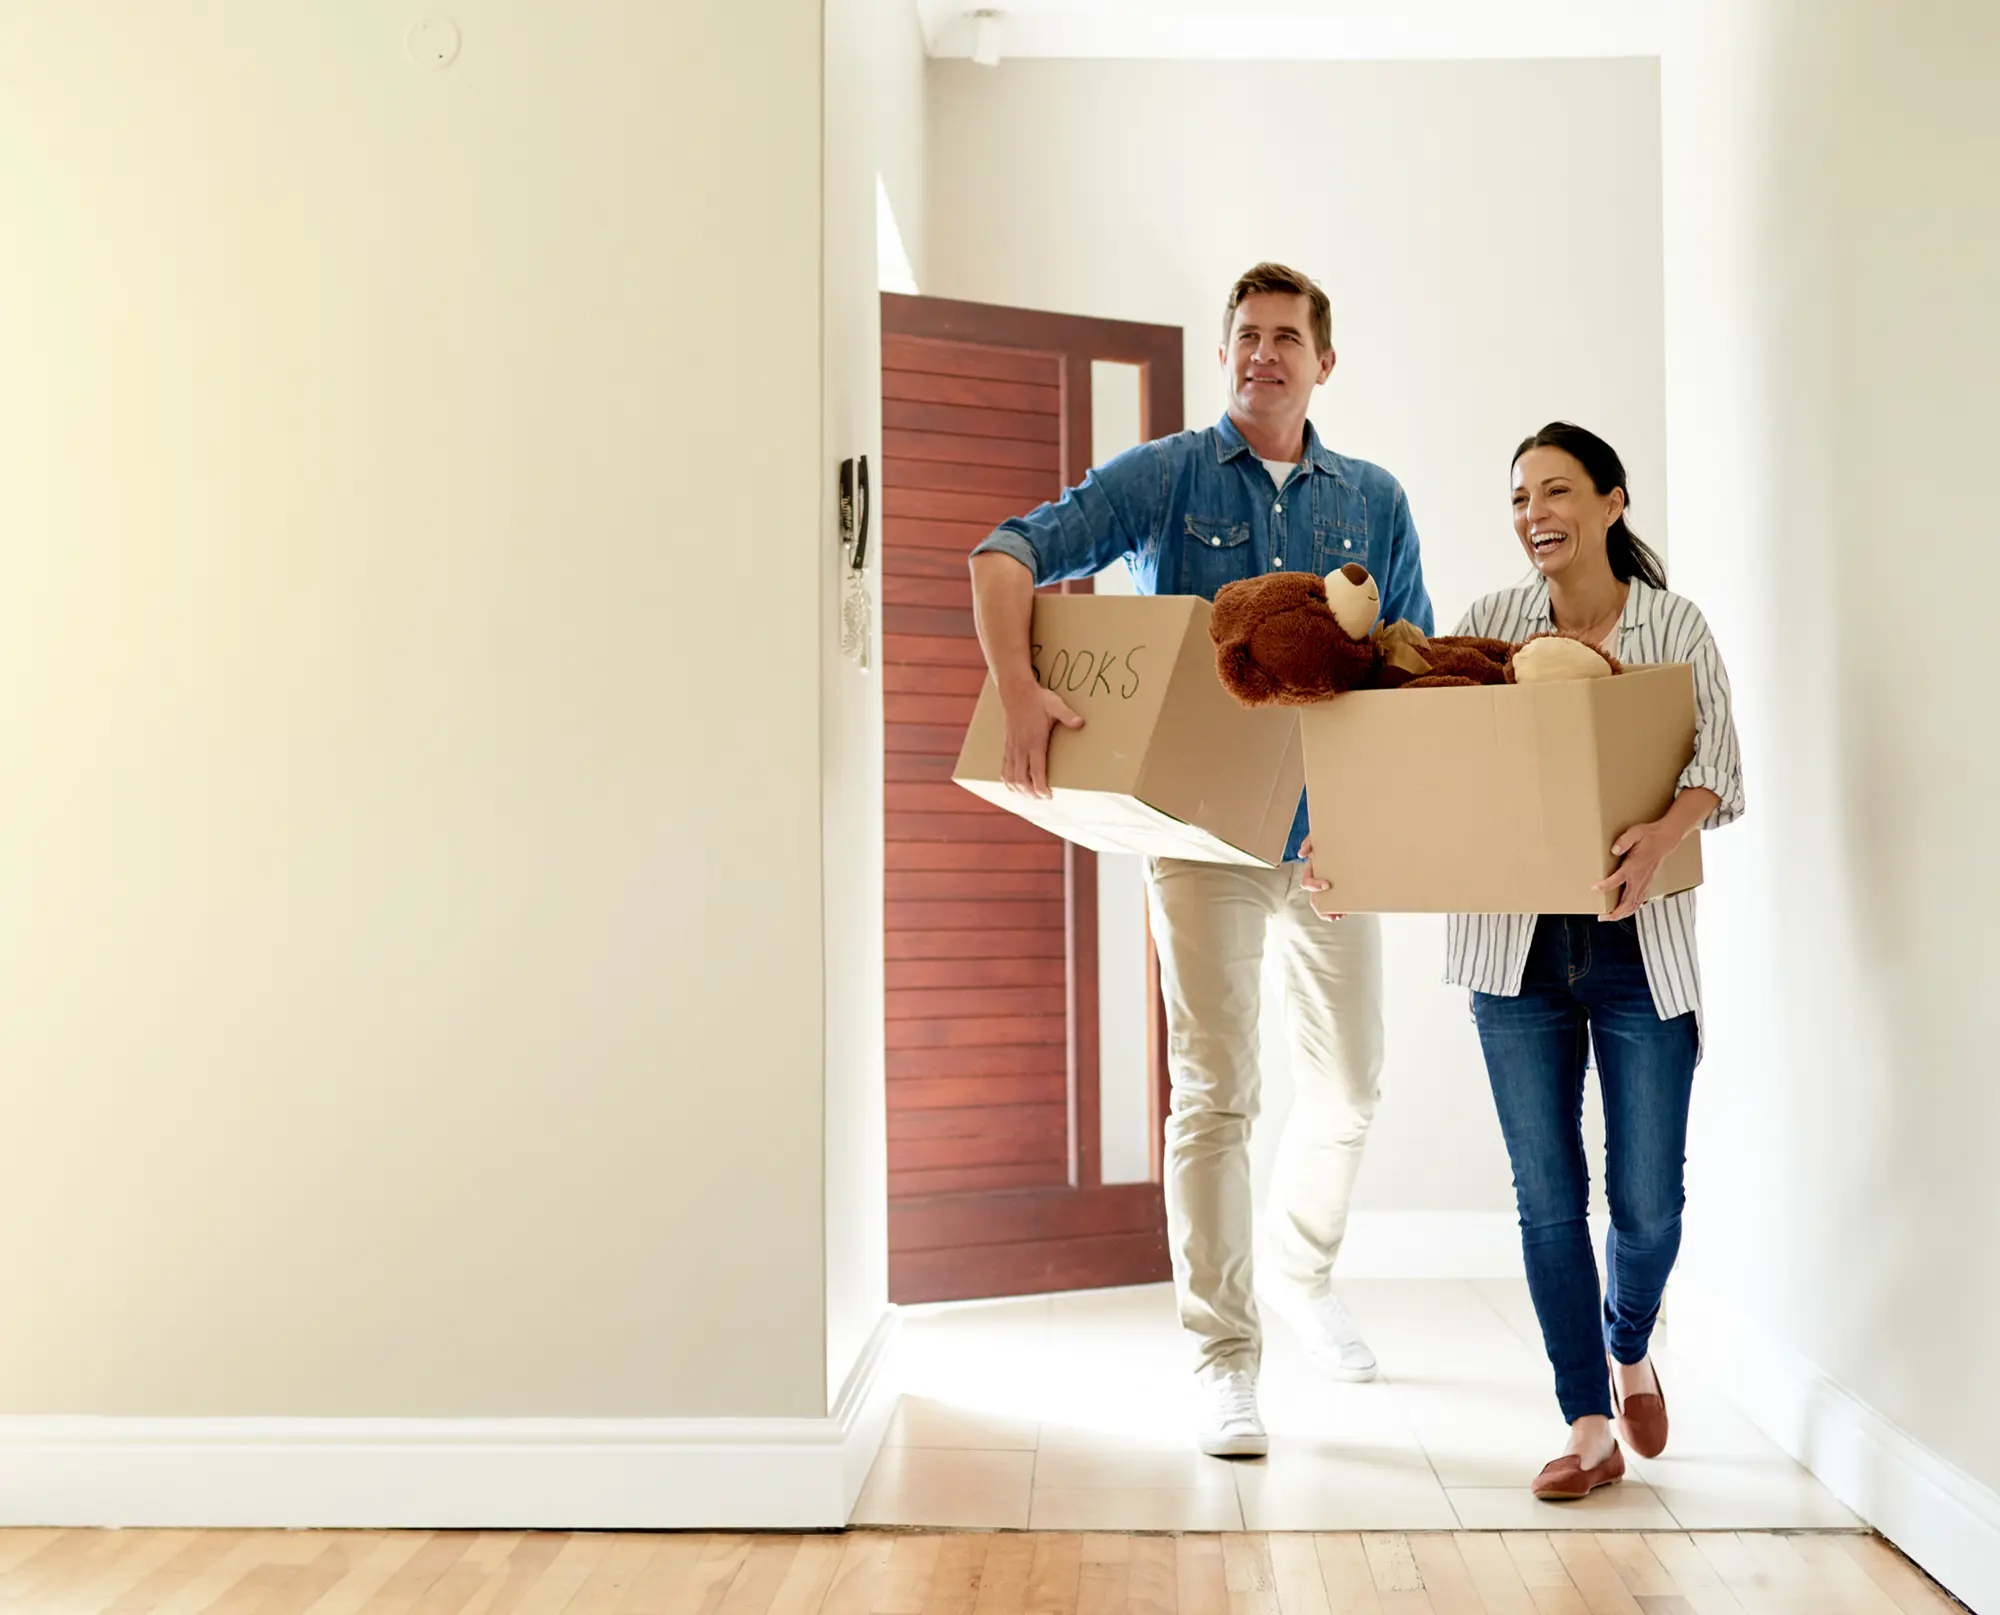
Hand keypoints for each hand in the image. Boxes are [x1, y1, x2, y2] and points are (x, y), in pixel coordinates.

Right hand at [1000, 683, 1082, 797]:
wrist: (1016, 692)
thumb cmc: (1038, 700)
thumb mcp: (1056, 705)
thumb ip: (1068, 716)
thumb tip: (1080, 723)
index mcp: (1034, 741)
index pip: (1035, 771)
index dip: (1040, 787)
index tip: (1048, 795)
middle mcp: (1021, 748)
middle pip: (1021, 780)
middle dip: (1031, 794)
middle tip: (1044, 799)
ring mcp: (1012, 749)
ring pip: (1010, 777)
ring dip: (1019, 790)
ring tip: (1031, 796)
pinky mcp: (1007, 747)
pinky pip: (1004, 769)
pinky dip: (1009, 782)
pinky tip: (1015, 787)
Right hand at [1298, 834, 1343, 920]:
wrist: (1343, 830)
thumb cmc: (1329, 834)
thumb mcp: (1316, 835)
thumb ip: (1309, 841)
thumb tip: (1302, 853)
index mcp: (1312, 868)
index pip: (1307, 881)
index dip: (1314, 885)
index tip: (1327, 885)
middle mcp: (1318, 876)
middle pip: (1314, 897)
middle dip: (1321, 907)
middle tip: (1331, 915)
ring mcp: (1328, 880)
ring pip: (1325, 900)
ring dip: (1330, 910)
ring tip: (1338, 916)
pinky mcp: (1340, 882)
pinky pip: (1337, 896)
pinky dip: (1341, 904)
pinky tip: (1347, 910)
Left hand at [1595, 818, 1679, 920]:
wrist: (1665, 840)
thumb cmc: (1648, 836)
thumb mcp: (1635, 833)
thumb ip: (1624, 841)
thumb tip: (1614, 850)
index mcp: (1634, 866)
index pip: (1618, 879)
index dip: (1605, 886)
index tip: (1593, 889)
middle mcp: (1640, 878)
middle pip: (1627, 901)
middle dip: (1615, 912)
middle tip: (1601, 917)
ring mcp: (1644, 883)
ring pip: (1634, 905)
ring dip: (1621, 914)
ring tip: (1608, 918)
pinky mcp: (1646, 884)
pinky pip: (1638, 902)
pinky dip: (1629, 910)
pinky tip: (1622, 912)